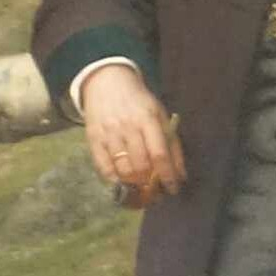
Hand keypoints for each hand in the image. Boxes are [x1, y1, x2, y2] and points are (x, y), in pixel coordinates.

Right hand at [78, 64, 185, 204]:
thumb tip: (180, 176)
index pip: (159, 154)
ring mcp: (109, 134)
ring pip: (123, 169)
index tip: (173, 189)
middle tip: (157, 193)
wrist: (107, 83)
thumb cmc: (139, 103)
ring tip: (142, 191)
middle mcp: (127, 127)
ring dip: (134, 186)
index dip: (167, 176)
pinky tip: (123, 184)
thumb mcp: (161, 116)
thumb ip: (172, 144)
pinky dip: (115, 181)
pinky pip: (104, 168)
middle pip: (141, 165)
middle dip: (151, 185)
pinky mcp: (94, 139)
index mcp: (148, 119)